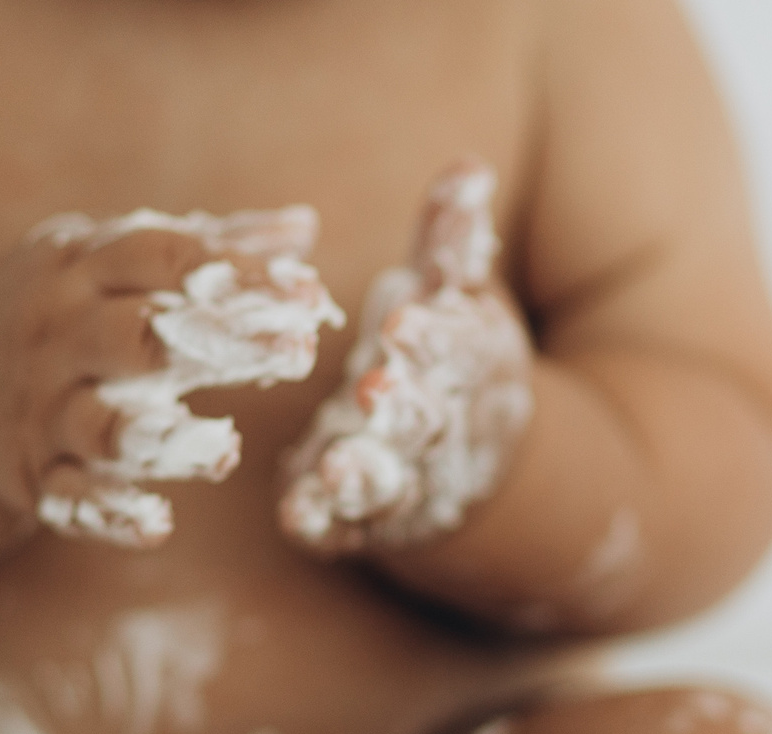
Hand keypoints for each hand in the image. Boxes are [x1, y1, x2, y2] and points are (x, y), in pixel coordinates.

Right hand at [0, 206, 341, 549]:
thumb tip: (302, 230)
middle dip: (218, 343)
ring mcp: (44, 409)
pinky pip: (72, 497)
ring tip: (226, 448)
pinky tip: (159, 524)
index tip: (310, 295)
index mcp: (83, 269)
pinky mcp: (37, 474)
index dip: (236, 276)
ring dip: (163, 441)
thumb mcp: (116, 263)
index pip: (161, 260)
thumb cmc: (68, 310)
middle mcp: (60, 336)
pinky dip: (112, 513)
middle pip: (137, 338)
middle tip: (299, 352)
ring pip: (101, 426)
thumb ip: (211, 247)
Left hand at [278, 162, 534, 556]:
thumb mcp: (455, 301)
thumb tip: (468, 166)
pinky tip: (297, 516)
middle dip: (404, 408)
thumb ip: (453, 245)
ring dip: (366, 473)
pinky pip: (346, 527)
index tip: (404, 322)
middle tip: (373, 390)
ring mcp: (408, 481)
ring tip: (338, 461)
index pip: (461, 353)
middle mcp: (446, 430)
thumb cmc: (447, 360)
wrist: (474, 468)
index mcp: (473, 370)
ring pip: (392, 481)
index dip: (435, 340)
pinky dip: (324, 522)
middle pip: (430, 421)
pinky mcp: (364, 520)